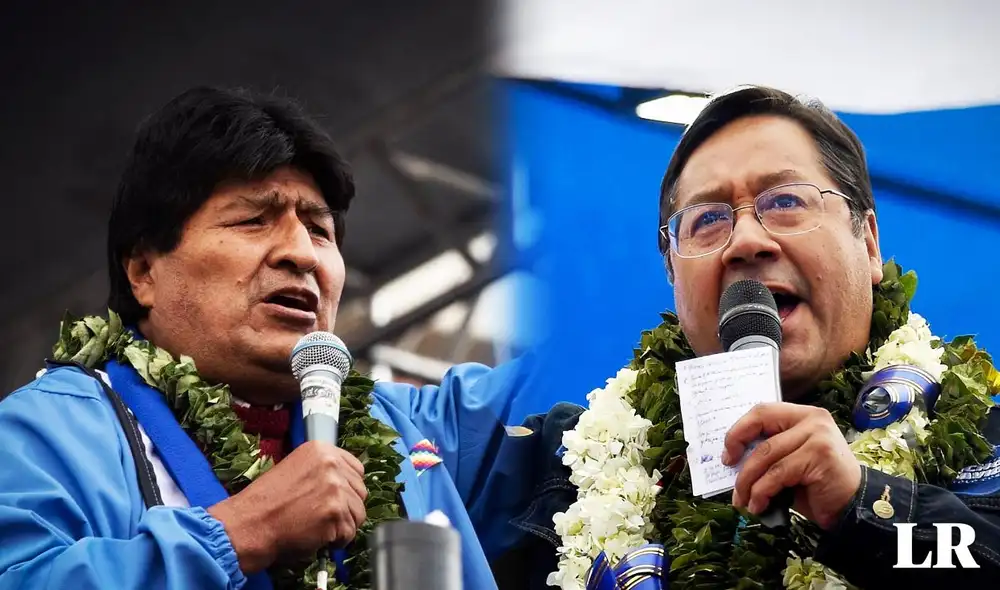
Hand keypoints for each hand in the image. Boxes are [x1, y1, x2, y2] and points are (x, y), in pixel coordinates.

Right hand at [207, 441, 366, 572]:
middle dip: (347, 508)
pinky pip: (350, 532)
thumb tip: (347, 482)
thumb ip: (322, 470)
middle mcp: (332, 465)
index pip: (356, 469)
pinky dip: (337, 541)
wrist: (250, 524)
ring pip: (359, 513)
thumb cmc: (268, 502)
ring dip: (343, 525)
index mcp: (322, 450)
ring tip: (320, 527)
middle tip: (325, 517)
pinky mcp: (336, 513)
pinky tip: (319, 537)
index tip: (336, 499)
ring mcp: (336, 489)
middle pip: (360, 491)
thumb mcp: (296, 469)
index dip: (348, 488)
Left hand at [721, 402, 860, 529]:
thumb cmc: (816, 485)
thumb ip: (768, 452)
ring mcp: (817, 436)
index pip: (762, 411)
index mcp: (803, 414)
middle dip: (738, 449)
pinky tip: (758, 506)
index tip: (728, 454)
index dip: (739, 430)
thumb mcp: (789, 461)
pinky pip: (777, 474)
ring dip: (747, 482)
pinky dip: (761, 492)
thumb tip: (731, 460)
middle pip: (761, 426)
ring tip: (742, 501)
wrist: (853, 507)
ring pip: (766, 455)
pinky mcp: (819, 456)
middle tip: (729, 471)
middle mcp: (812, 419)